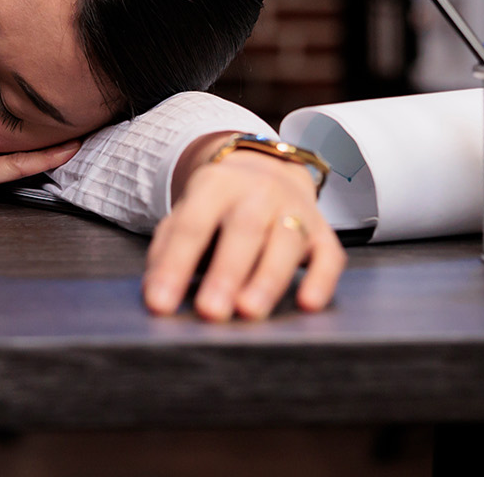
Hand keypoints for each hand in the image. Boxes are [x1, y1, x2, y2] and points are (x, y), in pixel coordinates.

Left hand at [143, 136, 345, 320]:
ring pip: (285, 242)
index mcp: (216, 185)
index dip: (174, 265)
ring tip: (249, 312)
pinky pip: (329, 257)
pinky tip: (308, 304)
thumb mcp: (188, 213)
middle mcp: (259, 192)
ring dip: (267, 279)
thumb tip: (155, 295)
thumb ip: (168, 249)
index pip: (192, 225)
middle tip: (210, 312)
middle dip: (226, 274)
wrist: (268, 171)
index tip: (160, 304)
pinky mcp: (324, 233)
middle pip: (243, 230)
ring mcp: (295, 210)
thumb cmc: (218, 206)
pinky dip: (321, 281)